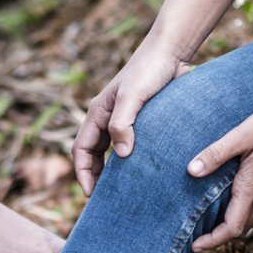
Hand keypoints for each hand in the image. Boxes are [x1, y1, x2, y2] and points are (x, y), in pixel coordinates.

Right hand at [73, 47, 192, 194]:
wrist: (170, 51)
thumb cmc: (150, 70)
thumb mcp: (133, 96)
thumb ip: (123, 123)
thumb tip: (121, 155)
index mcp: (97, 113)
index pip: (82, 150)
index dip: (84, 174)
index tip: (92, 195)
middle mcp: (106, 117)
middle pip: (92, 154)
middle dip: (94, 177)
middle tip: (105, 201)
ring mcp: (121, 118)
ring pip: (109, 151)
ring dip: (111, 171)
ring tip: (121, 191)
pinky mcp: (139, 119)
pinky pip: (127, 145)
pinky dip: (128, 161)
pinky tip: (141, 172)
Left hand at [187, 99, 252, 252]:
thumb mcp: (240, 135)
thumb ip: (215, 154)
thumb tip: (192, 170)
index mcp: (252, 189)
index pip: (231, 228)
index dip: (213, 241)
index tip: (197, 245)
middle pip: (242, 227)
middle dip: (222, 233)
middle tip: (203, 230)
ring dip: (240, 222)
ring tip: (223, 216)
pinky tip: (250, 200)